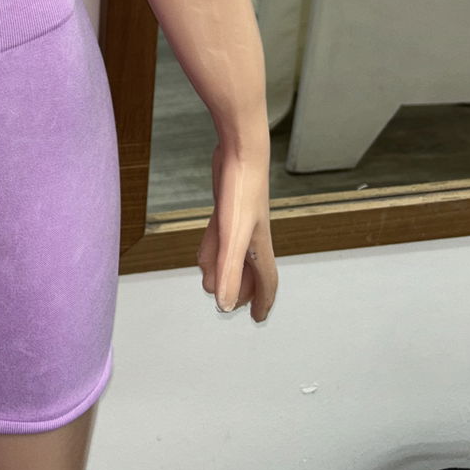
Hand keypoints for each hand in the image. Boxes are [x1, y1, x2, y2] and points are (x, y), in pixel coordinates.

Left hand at [196, 134, 278, 321]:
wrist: (241, 151)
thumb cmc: (242, 190)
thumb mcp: (232, 236)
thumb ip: (227, 271)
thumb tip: (224, 305)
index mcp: (259, 247)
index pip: (266, 282)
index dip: (263, 302)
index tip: (258, 318)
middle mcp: (252, 235)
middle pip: (250, 271)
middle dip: (242, 290)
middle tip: (232, 306)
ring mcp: (240, 221)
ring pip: (234, 255)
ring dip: (225, 272)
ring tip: (211, 285)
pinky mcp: (227, 207)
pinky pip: (221, 237)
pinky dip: (213, 251)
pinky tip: (203, 256)